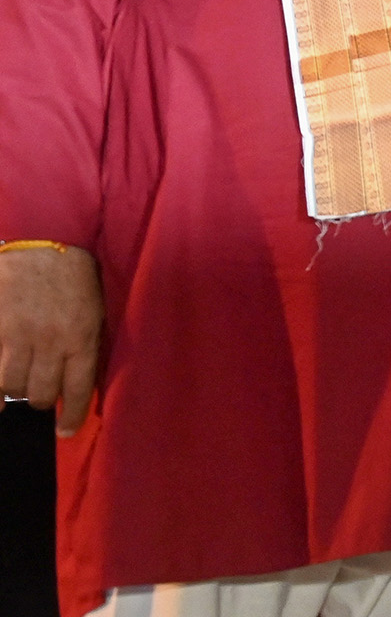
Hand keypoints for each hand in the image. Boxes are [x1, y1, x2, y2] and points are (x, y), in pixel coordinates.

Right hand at [0, 244, 101, 435]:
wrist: (42, 243)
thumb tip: (78, 384)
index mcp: (82, 337)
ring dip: (14, 393)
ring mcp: (19, 336)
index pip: (77, 389)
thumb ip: (85, 346)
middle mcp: (51, 341)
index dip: (70, 416)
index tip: (64, 432)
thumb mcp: (93, 311)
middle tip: (38, 398)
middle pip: (42, 393)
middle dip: (41, 401)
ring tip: (16, 389)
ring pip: (13, 386)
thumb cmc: (73, 278)